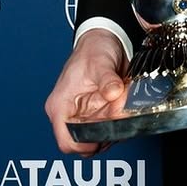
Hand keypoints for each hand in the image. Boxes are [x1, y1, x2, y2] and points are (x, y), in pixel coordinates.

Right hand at [44, 28, 129, 154]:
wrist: (105, 39)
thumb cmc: (93, 48)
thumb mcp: (100, 62)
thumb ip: (107, 80)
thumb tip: (114, 93)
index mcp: (60, 105)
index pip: (66, 141)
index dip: (83, 146)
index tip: (103, 138)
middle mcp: (71, 114)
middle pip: (86, 142)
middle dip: (106, 132)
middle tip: (120, 115)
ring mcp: (86, 115)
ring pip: (101, 135)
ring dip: (116, 125)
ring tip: (124, 105)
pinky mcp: (100, 113)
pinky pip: (111, 125)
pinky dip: (121, 119)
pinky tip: (126, 105)